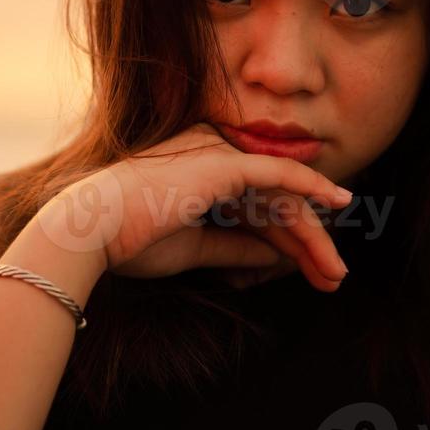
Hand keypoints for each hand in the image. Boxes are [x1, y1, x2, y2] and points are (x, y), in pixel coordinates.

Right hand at [67, 123, 351, 292]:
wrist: (89, 229)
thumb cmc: (128, 238)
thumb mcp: (193, 247)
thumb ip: (235, 247)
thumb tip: (274, 258)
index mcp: (202, 169)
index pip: (256, 206)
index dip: (284, 240)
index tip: (309, 271)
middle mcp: (215, 152)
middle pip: (275, 202)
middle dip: (306, 242)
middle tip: (332, 277)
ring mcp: (221, 153)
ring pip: (282, 197)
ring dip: (312, 235)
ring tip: (335, 272)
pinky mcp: (227, 163)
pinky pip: (281, 177)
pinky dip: (313, 188)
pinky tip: (340, 201)